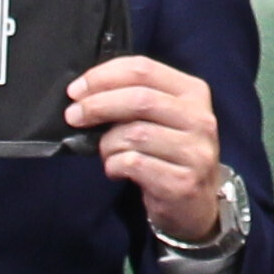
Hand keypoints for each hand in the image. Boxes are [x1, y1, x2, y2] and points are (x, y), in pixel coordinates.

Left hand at [65, 55, 229, 244]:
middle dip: (98, 105)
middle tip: (73, 116)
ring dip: (107, 144)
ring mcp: (194, 152)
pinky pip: (134, 164)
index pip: (144, 70)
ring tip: (106, 153)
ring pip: (134, 134)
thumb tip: (83, 92)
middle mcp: (200, 119)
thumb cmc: (168, 153)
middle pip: (139, 99)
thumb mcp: (162, 117)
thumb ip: (134, 98)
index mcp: (193, 92)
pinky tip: (116, 170)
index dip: (104, 76)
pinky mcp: (182, 182)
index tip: (76, 90)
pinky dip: (114, 165)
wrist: (196, 203)